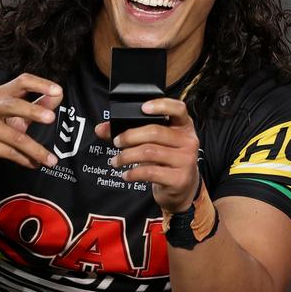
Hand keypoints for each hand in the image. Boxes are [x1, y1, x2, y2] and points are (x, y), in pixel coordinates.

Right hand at [0, 73, 62, 176]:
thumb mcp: (12, 116)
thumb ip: (35, 106)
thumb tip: (59, 95)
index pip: (20, 82)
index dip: (39, 84)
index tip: (58, 90)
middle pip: (14, 105)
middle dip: (34, 111)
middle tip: (52, 118)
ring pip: (15, 136)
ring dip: (36, 150)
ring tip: (52, 160)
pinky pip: (8, 152)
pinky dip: (24, 159)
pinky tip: (34, 163)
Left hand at [96, 98, 199, 213]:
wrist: (182, 186)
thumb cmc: (166, 159)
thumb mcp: (154, 142)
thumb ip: (129, 132)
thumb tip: (102, 129)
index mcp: (184, 126)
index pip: (178, 109)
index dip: (161, 105)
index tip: (143, 108)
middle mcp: (188, 141)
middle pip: (156, 132)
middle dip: (130, 136)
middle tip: (117, 142)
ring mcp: (186, 160)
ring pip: (150, 152)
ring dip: (126, 156)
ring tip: (116, 160)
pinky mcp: (179, 178)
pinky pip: (150, 172)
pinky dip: (133, 173)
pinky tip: (126, 174)